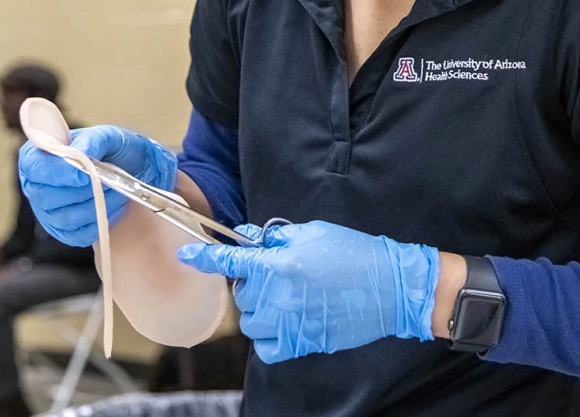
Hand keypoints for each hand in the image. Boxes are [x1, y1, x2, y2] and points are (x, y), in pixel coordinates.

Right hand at [19, 125, 177, 246]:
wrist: (132, 172)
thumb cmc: (112, 150)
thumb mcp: (107, 136)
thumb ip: (92, 141)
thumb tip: (80, 153)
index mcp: (38, 157)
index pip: (34, 167)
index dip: (57, 173)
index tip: (82, 174)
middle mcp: (36, 186)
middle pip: (47, 197)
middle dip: (84, 191)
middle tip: (109, 181)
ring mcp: (48, 212)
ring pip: (64, 218)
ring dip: (96, 206)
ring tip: (117, 192)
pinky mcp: (64, 232)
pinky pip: (77, 234)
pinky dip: (99, 222)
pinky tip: (113, 207)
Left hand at [178, 220, 439, 363]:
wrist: (391, 287)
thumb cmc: (355, 253)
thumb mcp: (315, 233)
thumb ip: (278, 237)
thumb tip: (250, 239)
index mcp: (282, 264)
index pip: (231, 260)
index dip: (205, 257)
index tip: (188, 256)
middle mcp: (281, 295)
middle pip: (243, 292)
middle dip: (255, 281)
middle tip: (280, 272)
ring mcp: (290, 323)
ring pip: (251, 320)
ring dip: (262, 308)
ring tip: (287, 296)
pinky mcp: (302, 343)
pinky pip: (266, 346)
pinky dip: (270, 335)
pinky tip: (286, 320)